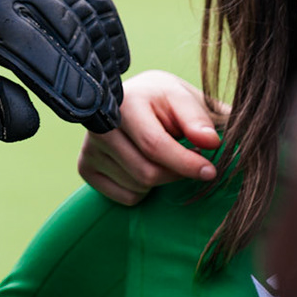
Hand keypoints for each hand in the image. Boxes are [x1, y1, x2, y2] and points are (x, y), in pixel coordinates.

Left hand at [0, 0, 130, 141]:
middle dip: (91, 77)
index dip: (63, 82)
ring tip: (113, 98)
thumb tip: (31, 126)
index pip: (32, 48)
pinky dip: (110, 32)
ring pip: (85, 16)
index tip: (88, 113)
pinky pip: (96, 2)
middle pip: (66, 31)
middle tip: (106, 117)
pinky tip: (115, 64)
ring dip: (103, 59)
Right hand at [77, 71, 224, 205]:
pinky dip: (143, 190)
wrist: (133, 100)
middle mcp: (99, 126)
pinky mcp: (85, 167)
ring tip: (162, 157)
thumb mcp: (185, 99)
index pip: (154, 145)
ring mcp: (89, 148)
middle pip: (146, 172)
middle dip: (176, 173)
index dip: (185, 163)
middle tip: (191, 162)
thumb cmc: (163, 101)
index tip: (210, 171)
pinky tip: (144, 165)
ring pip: (137, 187)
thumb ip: (200, 119)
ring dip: (160, 180)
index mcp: (125, 103)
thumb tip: (211, 142)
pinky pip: (125, 197)